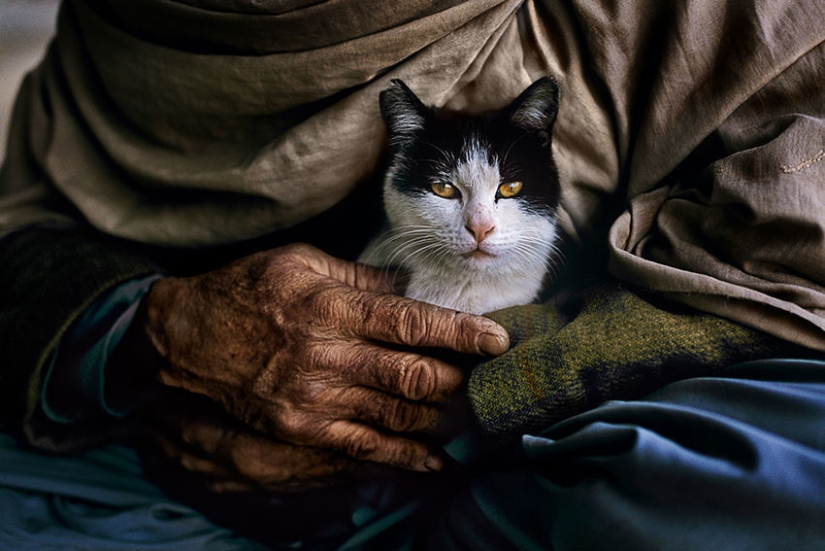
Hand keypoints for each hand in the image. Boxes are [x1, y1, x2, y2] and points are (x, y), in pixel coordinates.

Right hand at [138, 243, 508, 471]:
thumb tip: (410, 286)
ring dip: (445, 419)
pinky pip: (365, 447)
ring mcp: (315, 399)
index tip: (499, 340)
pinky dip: (406, 455)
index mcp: (332, 307)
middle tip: (497, 380)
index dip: (462, 333)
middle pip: (414, 375)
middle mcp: (328, 357)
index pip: (413, 322)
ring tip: (481, 417)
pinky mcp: (303, 429)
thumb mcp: (300, 263)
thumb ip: (360, 276)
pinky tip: (436, 459)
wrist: (183, 339)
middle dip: (464, 380)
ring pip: (398, 415)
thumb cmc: (245, 290)